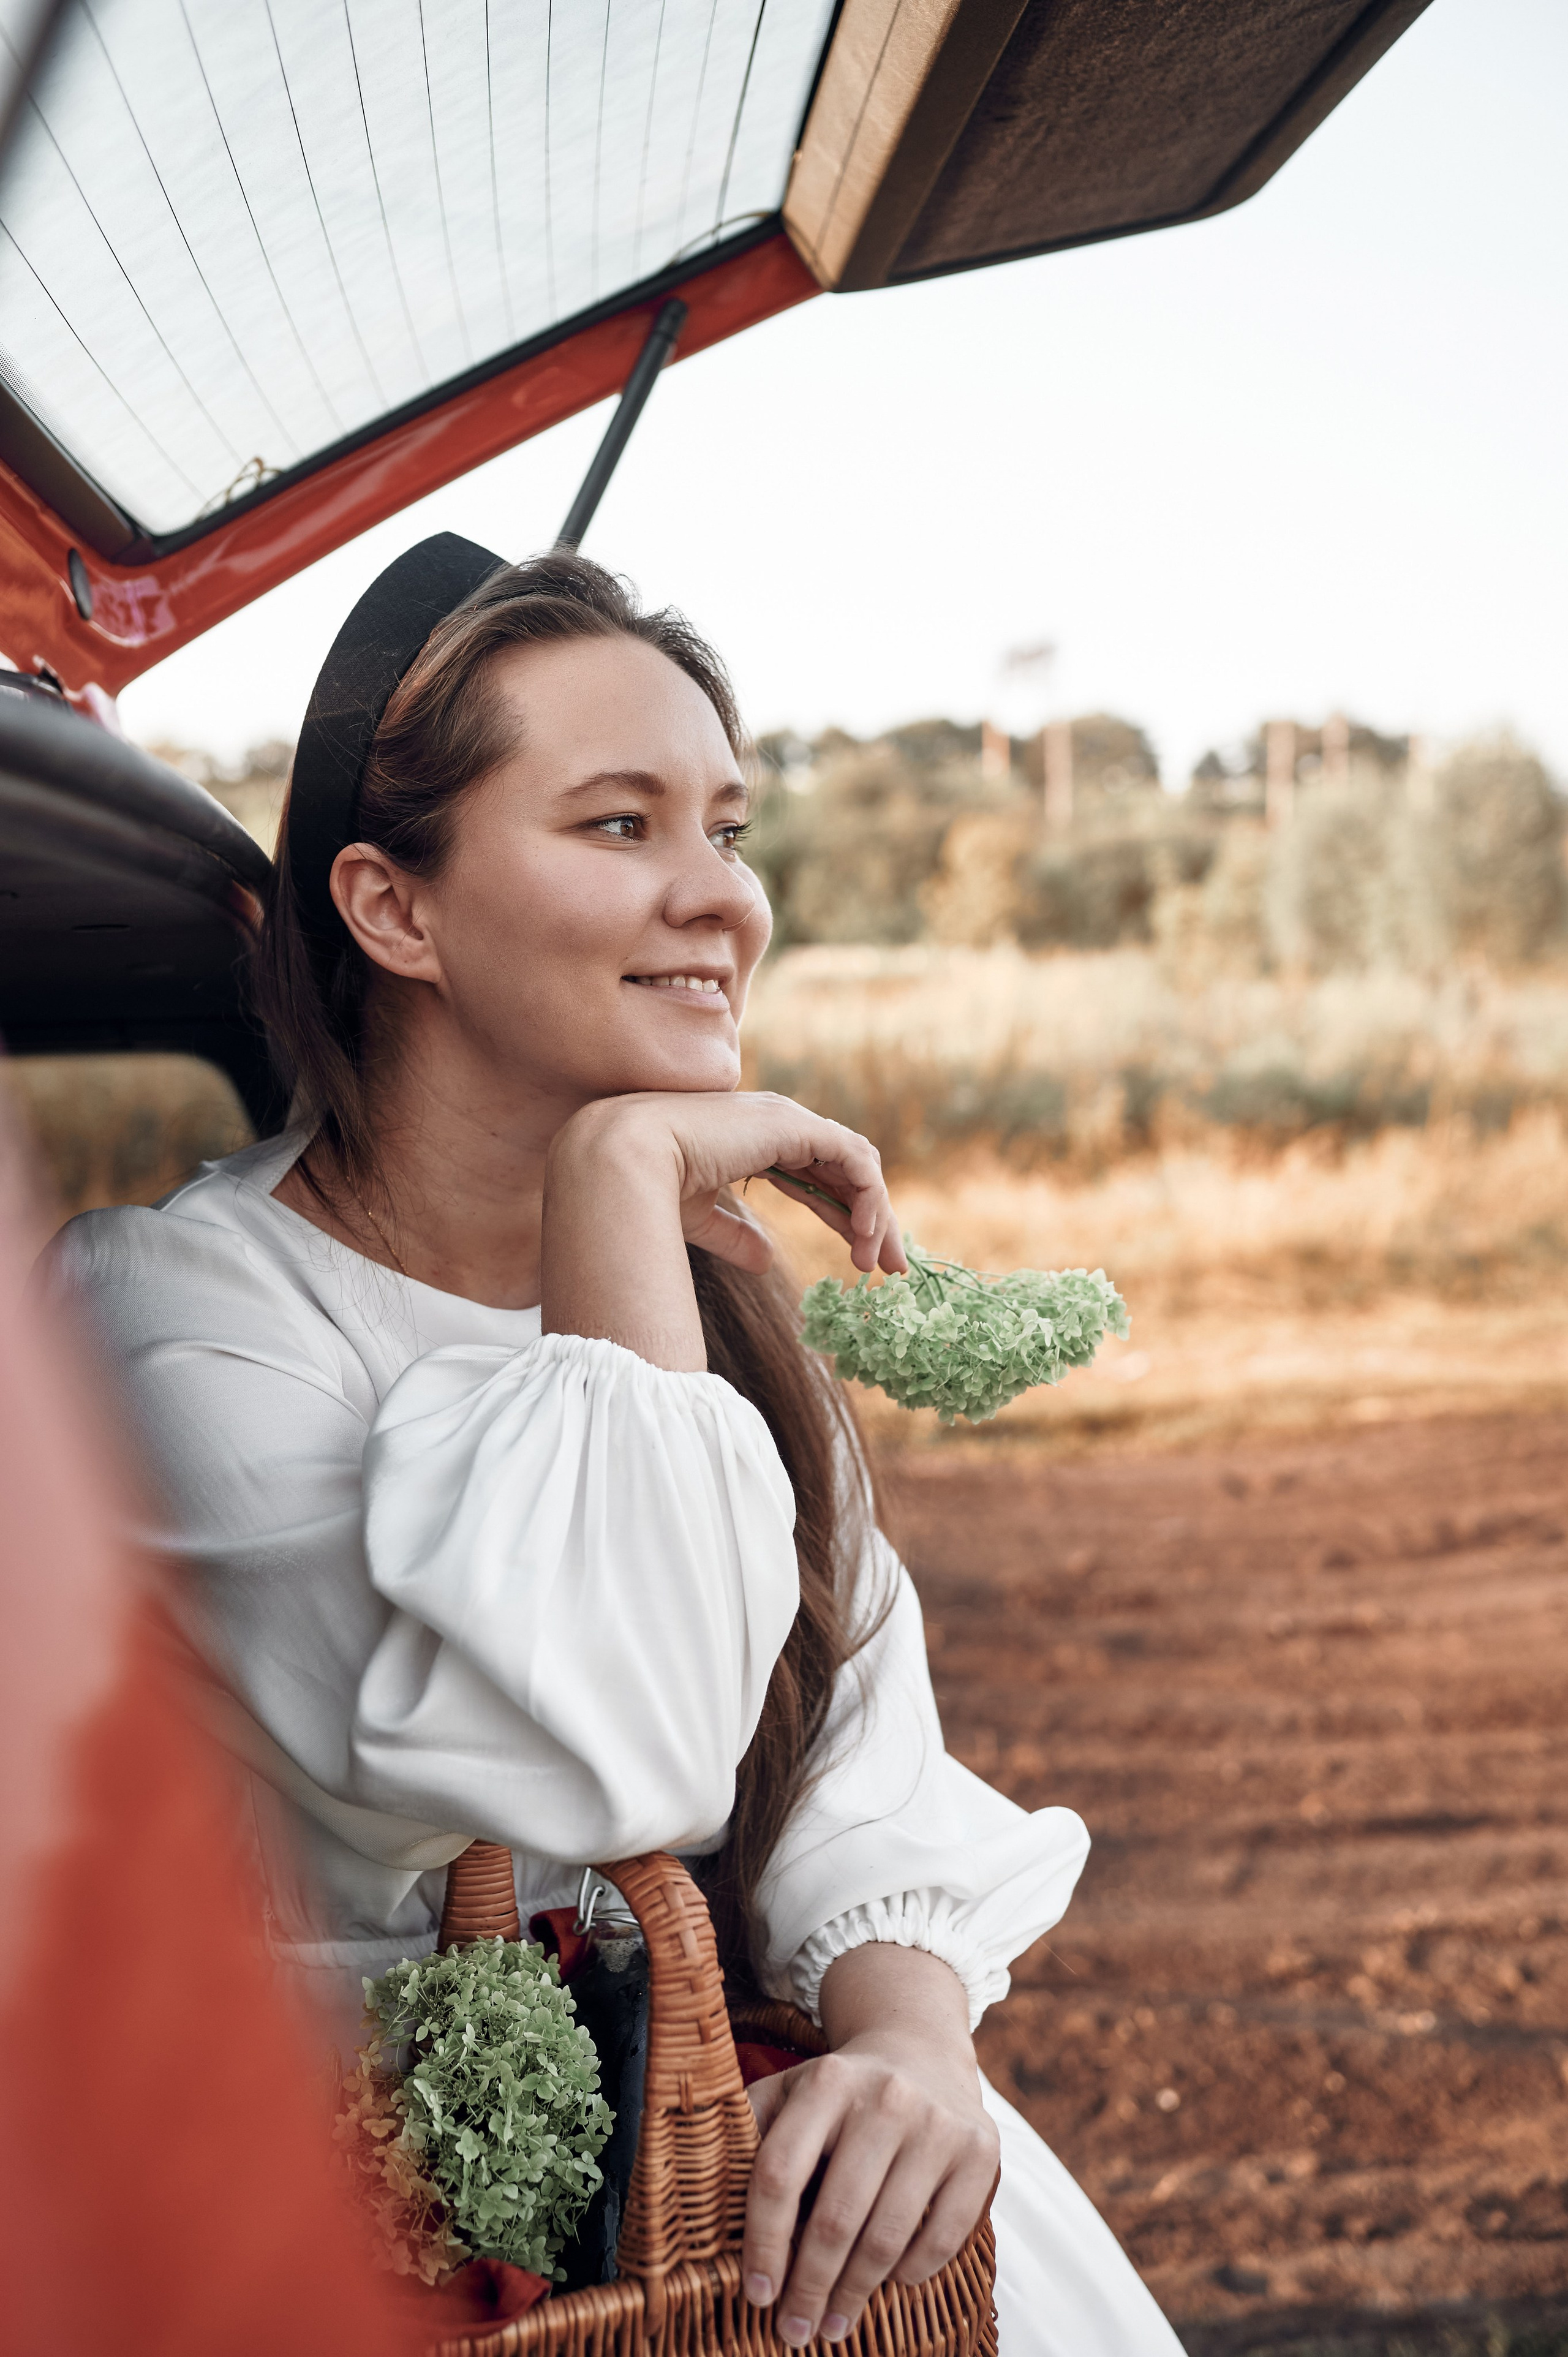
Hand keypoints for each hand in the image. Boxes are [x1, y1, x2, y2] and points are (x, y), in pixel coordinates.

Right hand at [542, 1092, 904, 1369]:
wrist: (621, 1162)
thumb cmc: (647, 1191)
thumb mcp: (701, 1220)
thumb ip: (735, 1235)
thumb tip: (764, 1259)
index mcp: (754, 1140)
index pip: (819, 1176)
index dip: (845, 1216)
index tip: (865, 1260)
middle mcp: (777, 1124)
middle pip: (846, 1172)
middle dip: (873, 1220)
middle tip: (892, 1267)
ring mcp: (787, 1120)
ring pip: (857, 1165)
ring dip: (875, 1215)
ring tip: (876, 1264)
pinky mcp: (793, 1125)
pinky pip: (853, 1159)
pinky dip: (867, 1196)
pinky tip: (865, 1236)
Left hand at [741, 1948, 998, 2344]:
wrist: (921, 2049)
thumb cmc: (839, 2092)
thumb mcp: (789, 2093)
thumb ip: (748, 2135)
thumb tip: (701, 2203)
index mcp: (826, 2082)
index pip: (779, 2175)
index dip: (762, 2243)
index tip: (756, 2294)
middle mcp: (885, 2098)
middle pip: (834, 2218)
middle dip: (808, 2288)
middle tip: (794, 2331)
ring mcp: (938, 2125)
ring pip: (886, 2238)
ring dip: (854, 2295)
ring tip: (834, 2324)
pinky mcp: (980, 2151)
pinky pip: (941, 2239)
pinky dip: (912, 2273)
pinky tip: (890, 2283)